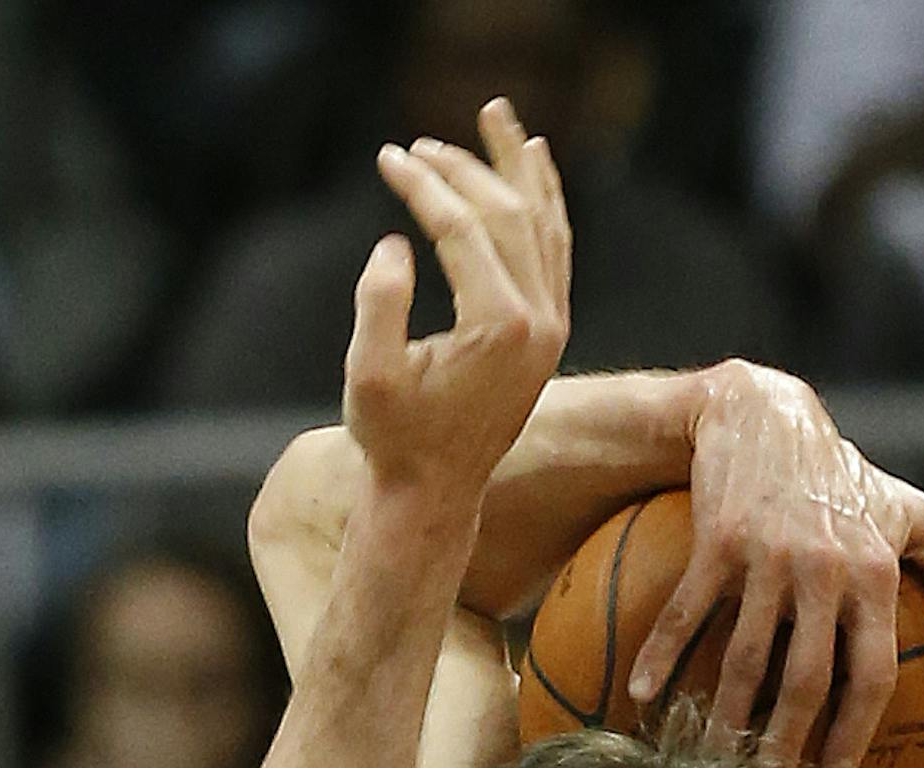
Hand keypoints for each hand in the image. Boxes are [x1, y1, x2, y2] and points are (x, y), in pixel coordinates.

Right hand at [345, 101, 571, 519]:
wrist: (434, 493)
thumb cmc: (394, 440)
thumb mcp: (368, 379)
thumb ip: (378, 307)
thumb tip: (394, 245)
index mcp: (499, 326)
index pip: (462, 227)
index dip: (422, 186)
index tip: (388, 157)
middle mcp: (540, 319)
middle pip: (505, 213)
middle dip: (462, 169)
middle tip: (419, 144)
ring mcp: (553, 324)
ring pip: (542, 220)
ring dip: (517, 166)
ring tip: (498, 116)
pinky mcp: (552, 330)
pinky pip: (555, 247)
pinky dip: (544, 201)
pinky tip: (534, 165)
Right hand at [630, 361, 923, 767]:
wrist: (766, 416)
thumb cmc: (841, 476)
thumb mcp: (910, 511)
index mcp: (873, 574)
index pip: (871, 671)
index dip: (856, 729)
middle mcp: (825, 570)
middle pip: (804, 680)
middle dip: (784, 744)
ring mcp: (769, 558)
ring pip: (744, 660)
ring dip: (722, 719)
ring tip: (710, 762)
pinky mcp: (717, 543)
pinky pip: (687, 615)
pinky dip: (662, 656)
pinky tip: (644, 695)